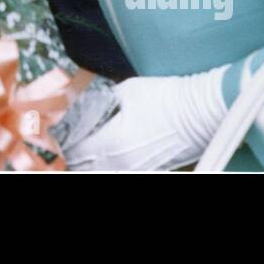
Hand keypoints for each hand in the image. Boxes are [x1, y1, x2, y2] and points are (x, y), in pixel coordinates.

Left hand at [63, 65, 228, 171]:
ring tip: (85, 150)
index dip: (63, 145)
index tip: (58, 134)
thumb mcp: (126, 91)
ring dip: (91, 164)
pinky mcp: (153, 171)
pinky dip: (109, 166)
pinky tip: (107, 155)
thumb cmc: (167, 97)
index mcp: (113, 144)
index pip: (75, 153)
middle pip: (86, 169)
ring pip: (103, 173)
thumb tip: (87, 109)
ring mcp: (139, 171)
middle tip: (68, 144)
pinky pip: (121, 173)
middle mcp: (123, 165)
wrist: (205, 111)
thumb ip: (101, 103)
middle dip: (74, 158)